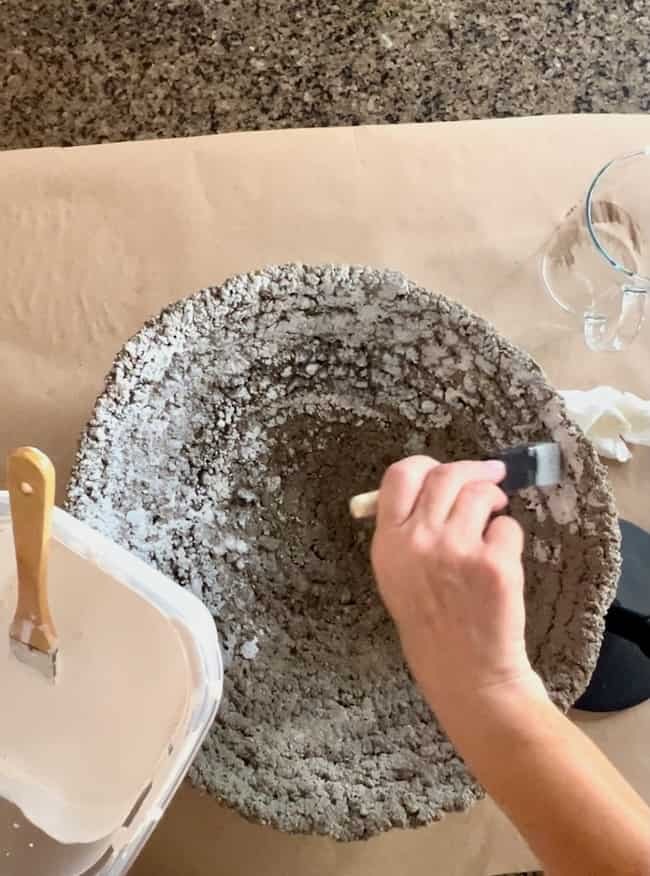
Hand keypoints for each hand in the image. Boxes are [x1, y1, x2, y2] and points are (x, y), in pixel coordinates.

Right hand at [371, 456, 545, 719]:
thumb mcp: (395, 576)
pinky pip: (507, 527)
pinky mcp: (494, 564)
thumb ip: (403, 530)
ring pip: (480, 494)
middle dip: (473, 471)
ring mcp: (457, 551)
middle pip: (446, 475)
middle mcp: (418, 541)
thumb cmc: (430, 623)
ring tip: (493, 519)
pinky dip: (508, 537)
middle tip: (490, 477)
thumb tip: (429, 485)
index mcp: (389, 542)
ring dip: (492, 501)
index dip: (426, 465)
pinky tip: (500, 560)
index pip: (400, 475)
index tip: (444, 469)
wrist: (465, 671)